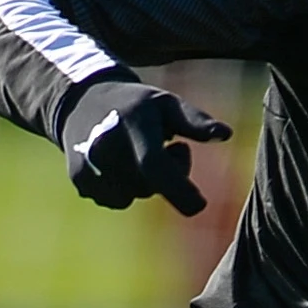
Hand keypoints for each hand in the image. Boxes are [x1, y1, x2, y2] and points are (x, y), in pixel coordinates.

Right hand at [56, 78, 231, 214]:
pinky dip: (124, 188)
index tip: (200, 205)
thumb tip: (226, 134)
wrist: (81, 102)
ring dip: (143, 183)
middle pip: (151, 185)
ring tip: (135, 152)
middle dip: (167, 175)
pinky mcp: (80, 180)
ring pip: (134, 195)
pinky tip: (116, 163)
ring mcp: (89, 165)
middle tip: (165, 146)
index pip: (153, 164)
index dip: (178, 188)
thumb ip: (195, 121)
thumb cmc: (136, 104)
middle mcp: (104, 144)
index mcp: (131, 122)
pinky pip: (117, 200)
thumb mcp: (167, 104)